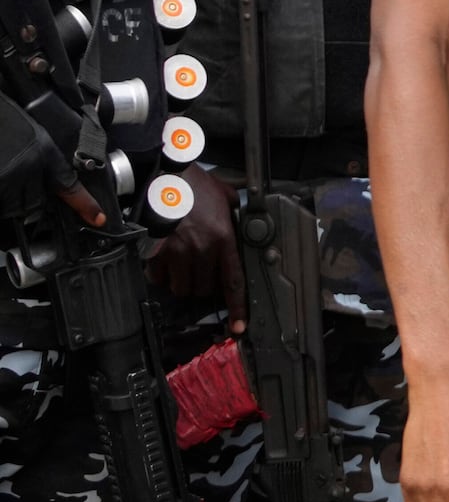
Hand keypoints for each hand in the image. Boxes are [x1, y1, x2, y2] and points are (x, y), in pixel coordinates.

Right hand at [146, 171, 240, 307]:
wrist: (161, 175)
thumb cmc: (193, 183)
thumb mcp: (225, 197)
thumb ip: (234, 215)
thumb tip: (243, 222)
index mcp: (223, 238)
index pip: (233, 281)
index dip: (237, 308)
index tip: (239, 326)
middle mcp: (202, 249)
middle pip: (204, 289)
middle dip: (203, 284)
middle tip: (199, 270)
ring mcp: (176, 252)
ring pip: (181, 287)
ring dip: (181, 282)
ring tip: (181, 265)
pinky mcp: (154, 251)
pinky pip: (158, 277)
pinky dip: (160, 274)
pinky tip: (163, 261)